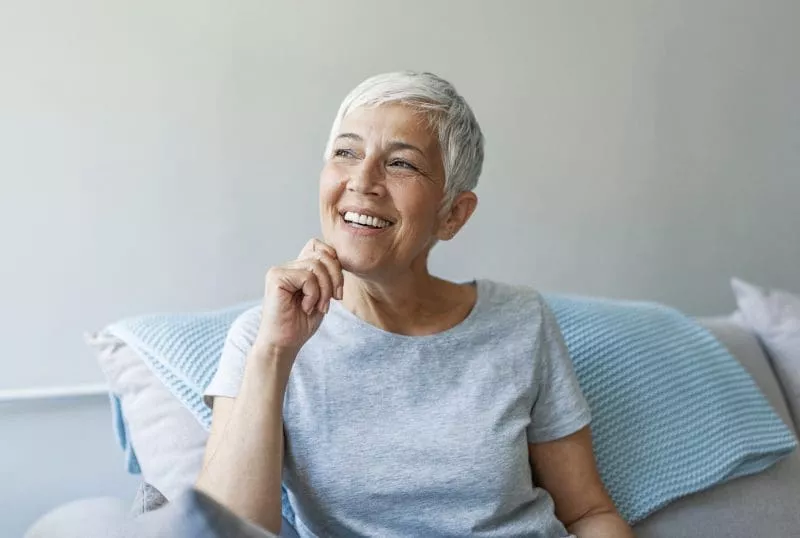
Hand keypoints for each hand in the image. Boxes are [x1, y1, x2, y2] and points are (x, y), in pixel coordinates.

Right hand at [256, 239, 342, 356]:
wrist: (284, 344)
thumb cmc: (301, 323)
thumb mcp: (322, 296)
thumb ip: (327, 275)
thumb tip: (337, 257)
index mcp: (297, 268)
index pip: (318, 246)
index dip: (333, 261)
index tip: (338, 288)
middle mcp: (287, 266)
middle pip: (322, 255)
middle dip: (335, 278)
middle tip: (334, 300)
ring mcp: (280, 271)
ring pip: (317, 265)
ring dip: (325, 290)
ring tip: (319, 307)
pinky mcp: (276, 278)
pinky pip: (307, 277)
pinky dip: (313, 294)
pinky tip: (305, 307)